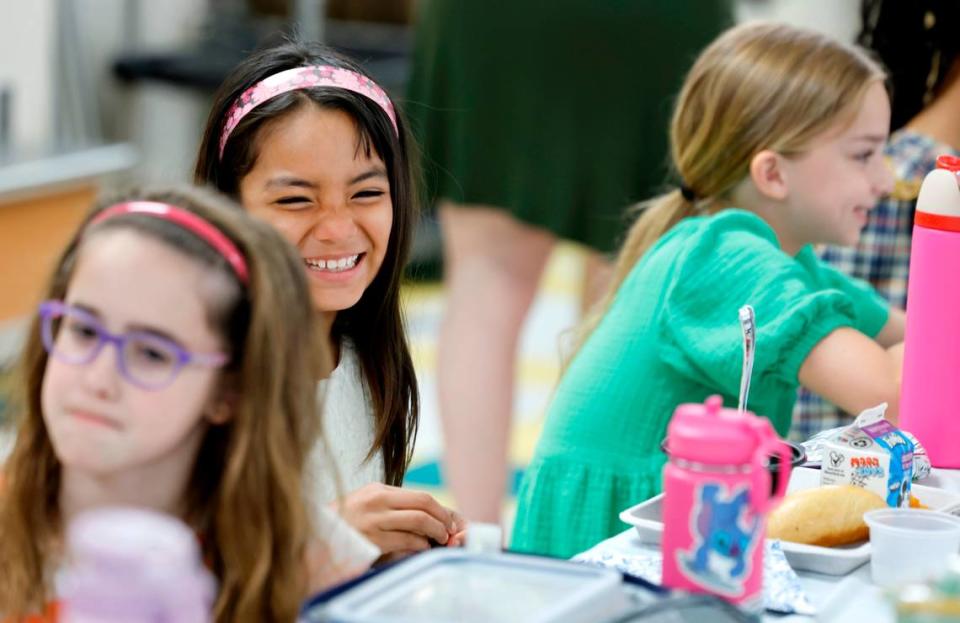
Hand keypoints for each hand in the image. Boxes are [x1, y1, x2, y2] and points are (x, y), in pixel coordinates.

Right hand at [336, 483, 465, 555]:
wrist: (315, 538)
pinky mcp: (372, 539)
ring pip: (418, 520)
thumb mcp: (364, 504)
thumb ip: (389, 504)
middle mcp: (377, 501)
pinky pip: (406, 539)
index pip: (419, 495)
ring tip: (441, 539)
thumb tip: (422, 512)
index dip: (439, 508)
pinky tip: (423, 548)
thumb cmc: (343, 524)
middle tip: (450, 529)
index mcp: (377, 490)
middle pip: (423, 503)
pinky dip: (420, 544)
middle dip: (443, 517)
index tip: (448, 519)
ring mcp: (374, 520)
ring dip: (436, 531)